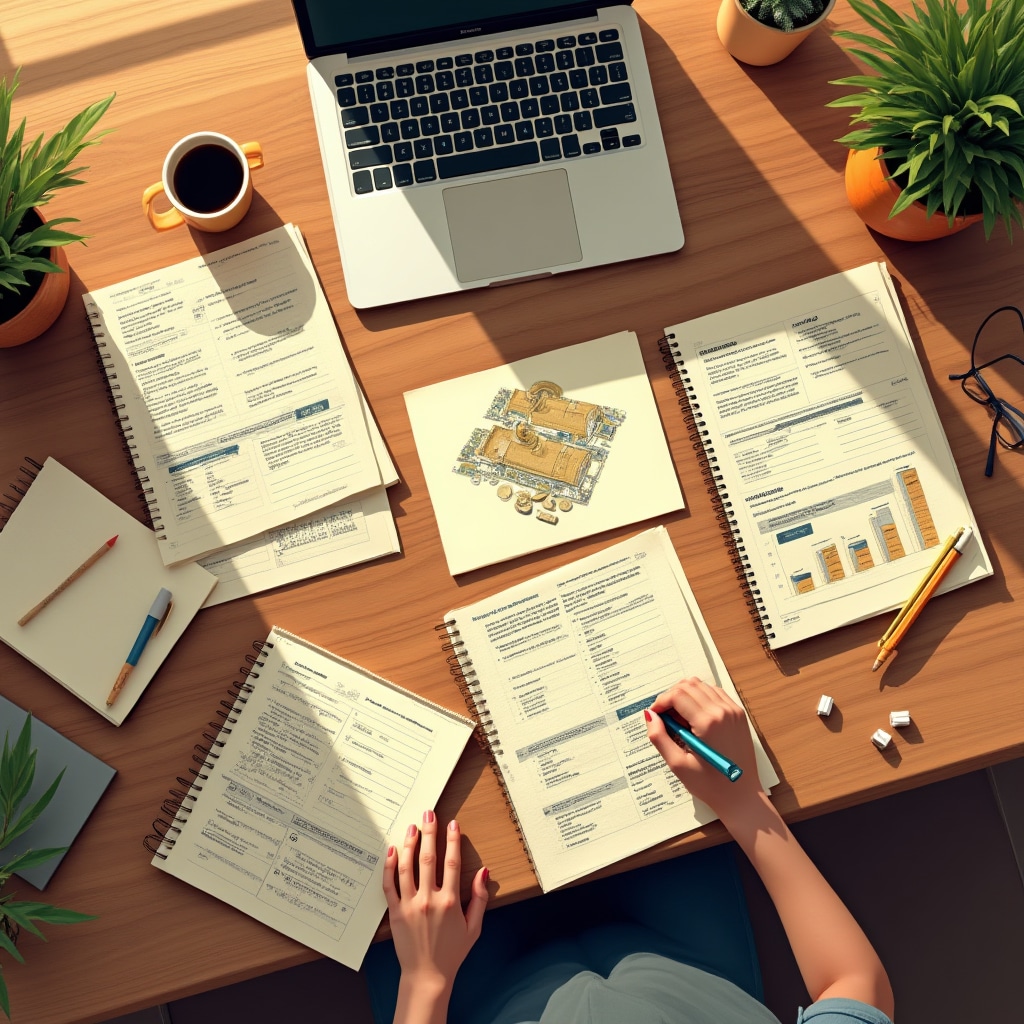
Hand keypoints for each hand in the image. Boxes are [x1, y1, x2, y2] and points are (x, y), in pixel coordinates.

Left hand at [383, 811, 488, 1023]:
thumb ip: (480, 898)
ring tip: (412, 827)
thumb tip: (484, 871)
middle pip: (429, 858)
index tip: (452, 824)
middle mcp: (429, 900)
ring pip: (408, 867)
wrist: (428, 975)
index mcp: (450, 901)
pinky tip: (392, 851)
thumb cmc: (452, 952)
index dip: (453, 840)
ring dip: (410, 844)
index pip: (452, 862)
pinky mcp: (396, 912)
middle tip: (429, 814)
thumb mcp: (474, 927)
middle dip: (430, 833)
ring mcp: (410, 905)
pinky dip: (390, 866)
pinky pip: (390, 885)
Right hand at [645, 676, 762, 821]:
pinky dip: (701, 698)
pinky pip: (715, 694)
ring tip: (680, 719)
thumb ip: (659, 737)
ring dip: (686, 695)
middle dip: (671, 697)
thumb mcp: (678, 765)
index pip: (677, 694)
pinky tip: (695, 717)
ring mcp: (733, 711)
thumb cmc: (711, 786)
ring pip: (702, 686)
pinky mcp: (738, 715)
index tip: (655, 715)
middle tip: (665, 718)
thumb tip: (650, 715)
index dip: (661, 702)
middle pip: (689, 685)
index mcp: (708, 722)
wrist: (742, 797)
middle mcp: (723, 711)